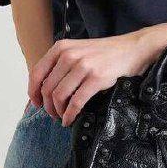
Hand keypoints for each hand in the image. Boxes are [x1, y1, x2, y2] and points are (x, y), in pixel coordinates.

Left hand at [28, 32, 155, 126]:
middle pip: (47, 88)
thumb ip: (62, 63)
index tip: (36, 103)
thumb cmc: (107, 53)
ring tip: (62, 117)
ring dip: (58, 111)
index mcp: (61, 48)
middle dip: (47, 106)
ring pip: (59, 96)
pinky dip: (70, 114)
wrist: (133, 49)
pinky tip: (70, 119)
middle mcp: (69, 55)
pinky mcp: (96, 78)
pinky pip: (76, 102)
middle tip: (52, 114)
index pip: (37, 72)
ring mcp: (83, 66)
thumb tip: (46, 88)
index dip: (33, 92)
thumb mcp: (79, 50)